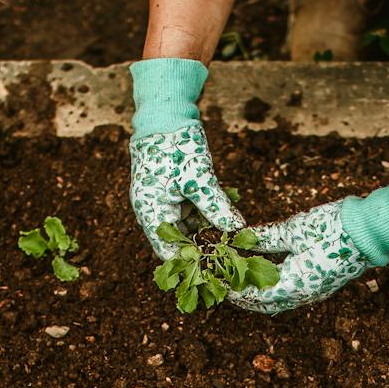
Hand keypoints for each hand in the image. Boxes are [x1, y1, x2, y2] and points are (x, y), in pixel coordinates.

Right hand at [129, 122, 244, 258]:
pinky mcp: (174, 195)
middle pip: (178, 243)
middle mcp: (154, 212)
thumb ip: (216, 206)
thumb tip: (237, 229)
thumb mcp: (199, 178)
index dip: (190, 264)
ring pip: (187, 230)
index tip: (216, 271)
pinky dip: (207, 220)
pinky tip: (228, 224)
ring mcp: (164, 204)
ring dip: (208, 236)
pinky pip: (191, 215)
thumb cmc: (175, 145)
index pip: (168, 252)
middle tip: (230, 259)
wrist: (165, 116)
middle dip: (203, 252)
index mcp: (151, 212)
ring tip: (234, 243)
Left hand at [229, 165, 388, 314]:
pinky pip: (289, 294)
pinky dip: (271, 289)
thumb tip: (240, 240)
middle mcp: (302, 296)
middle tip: (219, 282)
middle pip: (262, 304)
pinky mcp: (319, 286)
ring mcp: (312, 293)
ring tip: (236, 281)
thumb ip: (265, 239)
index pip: (252, 295)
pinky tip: (261, 276)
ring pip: (276, 301)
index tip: (214, 277)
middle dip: (240, 295)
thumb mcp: (293, 230)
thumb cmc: (333, 228)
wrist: (371, 231)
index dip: (231, 287)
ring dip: (255, 294)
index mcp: (293, 286)